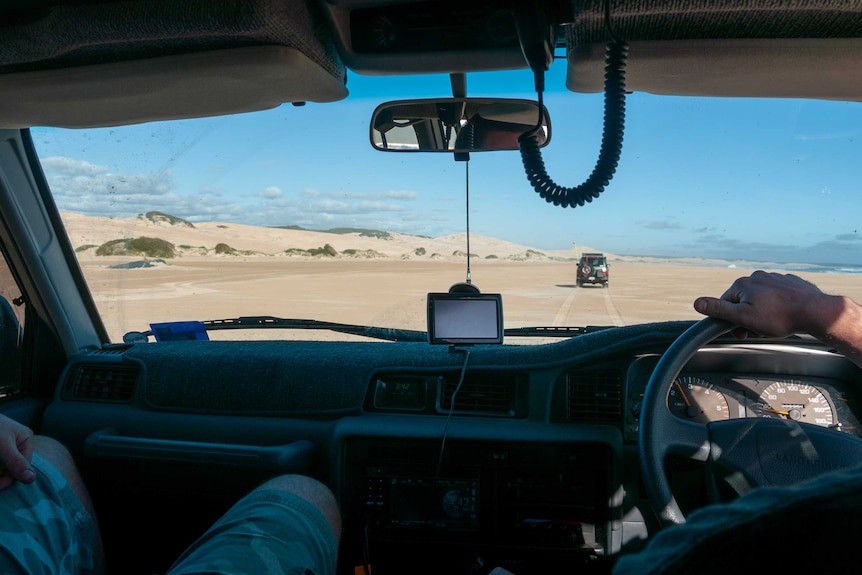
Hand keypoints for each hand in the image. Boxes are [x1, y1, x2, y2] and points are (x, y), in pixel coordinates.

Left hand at [0, 414, 34, 488]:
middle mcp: (18, 444)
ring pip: (3, 468)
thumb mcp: (3, 444)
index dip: (11, 477)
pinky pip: (0, 464)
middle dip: (2, 475)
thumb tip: (31, 478)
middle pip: (12, 468)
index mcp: (25, 440)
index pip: (23, 465)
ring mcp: (6, 448)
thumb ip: (16, 461)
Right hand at [693, 271, 835, 338]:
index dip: (731, 320)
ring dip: (762, 311)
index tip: (740, 331)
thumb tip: (697, 303)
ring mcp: (774, 277)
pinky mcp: (790, 282)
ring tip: (773, 324)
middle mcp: (757, 276)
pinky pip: (777, 295)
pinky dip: (777, 305)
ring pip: (760, 298)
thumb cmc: (779, 317)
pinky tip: (784, 315)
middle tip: (757, 331)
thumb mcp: (743, 318)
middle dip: (747, 316)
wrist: (814, 311)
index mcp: (742, 284)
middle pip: (743, 300)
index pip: (726, 303)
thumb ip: (719, 310)